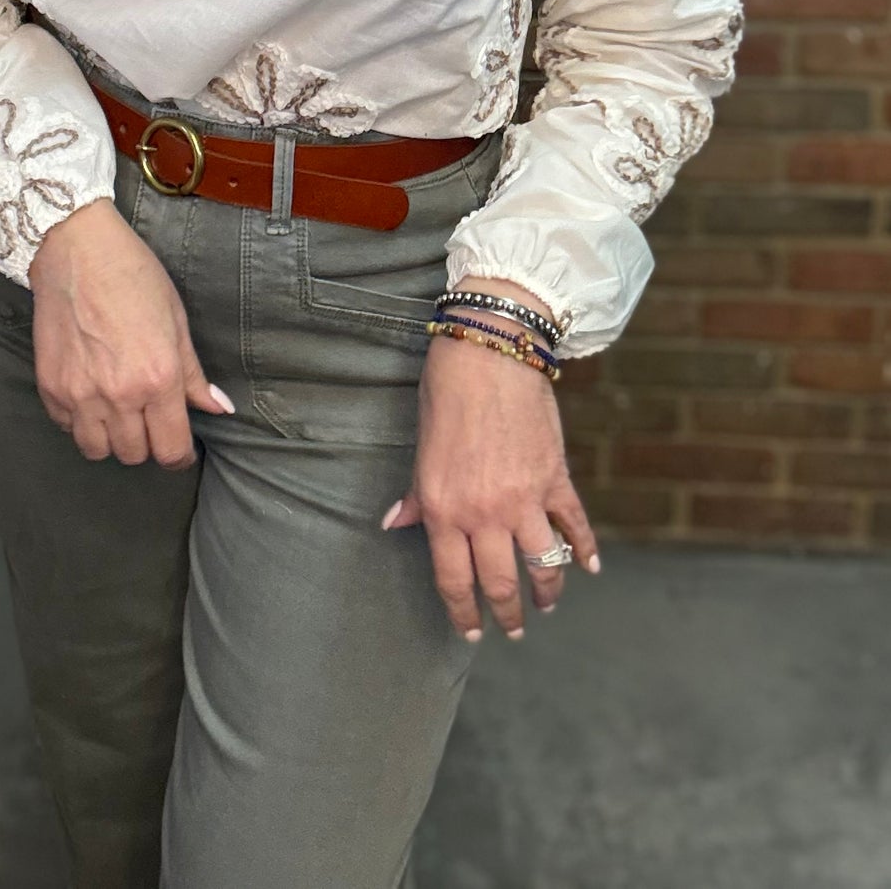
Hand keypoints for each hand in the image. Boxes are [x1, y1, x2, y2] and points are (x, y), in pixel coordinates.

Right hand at [28, 197, 234, 465]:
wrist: (76, 249)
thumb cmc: (133, 276)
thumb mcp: (176, 320)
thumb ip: (194, 374)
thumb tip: (219, 409)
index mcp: (158, 378)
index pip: (171, 450)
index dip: (179, 455)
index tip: (179, 448)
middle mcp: (119, 395)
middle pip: (134, 455)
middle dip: (146, 443)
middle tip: (149, 418)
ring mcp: (80, 394)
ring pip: (97, 451)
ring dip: (111, 438)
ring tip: (118, 411)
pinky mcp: (50, 387)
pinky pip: (66, 427)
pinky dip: (79, 420)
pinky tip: (89, 393)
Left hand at [383, 285, 598, 640]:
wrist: (489, 353)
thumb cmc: (445, 394)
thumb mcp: (421, 449)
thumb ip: (414, 494)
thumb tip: (393, 524)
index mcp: (443, 509)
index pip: (453, 580)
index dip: (463, 612)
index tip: (470, 630)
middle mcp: (484, 514)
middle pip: (500, 582)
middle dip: (507, 613)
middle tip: (514, 629)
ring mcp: (524, 499)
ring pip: (542, 565)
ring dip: (548, 592)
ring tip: (548, 604)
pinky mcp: (555, 478)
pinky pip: (574, 526)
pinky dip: (585, 551)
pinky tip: (590, 568)